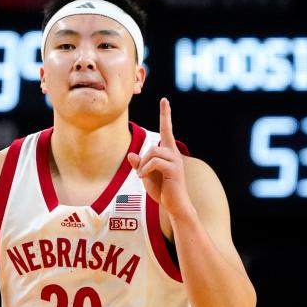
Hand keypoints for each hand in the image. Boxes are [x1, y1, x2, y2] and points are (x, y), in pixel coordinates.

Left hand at [126, 98, 193, 220]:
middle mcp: (174, 154)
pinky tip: (143, 178)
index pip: (167, 130)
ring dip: (143, 165)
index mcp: (168, 153)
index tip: (165, 100)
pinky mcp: (174, 169)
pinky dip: (145, 169)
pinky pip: (155, 162)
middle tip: (140, 174)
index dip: (165, 115)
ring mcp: (176, 161)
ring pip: (154, 153)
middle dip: (143, 160)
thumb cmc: (162, 191)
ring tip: (143, 177)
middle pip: (153, 146)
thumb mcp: (146, 176)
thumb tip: (131, 155)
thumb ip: (139, 165)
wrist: (174, 206)